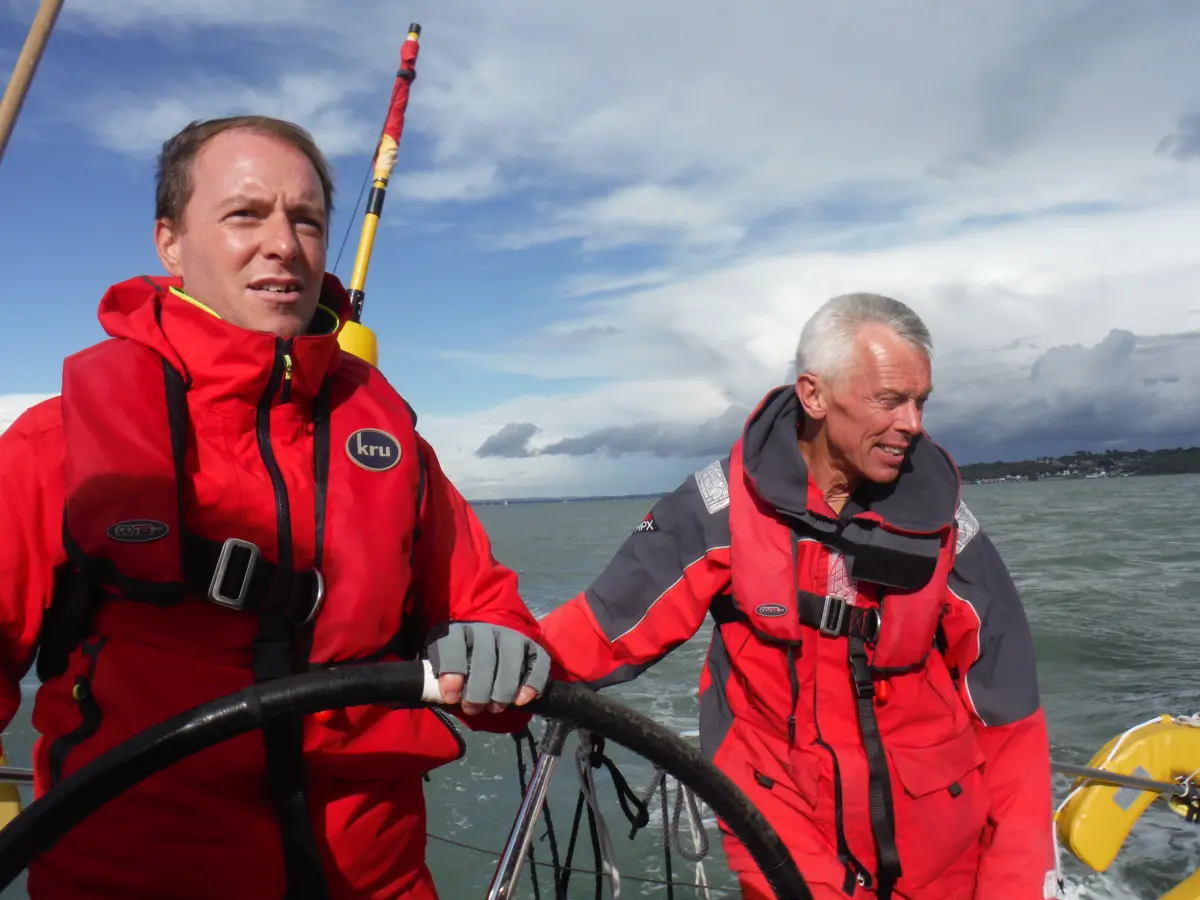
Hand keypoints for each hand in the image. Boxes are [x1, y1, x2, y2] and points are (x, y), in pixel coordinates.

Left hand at [425, 622, 550, 714]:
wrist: (486, 644)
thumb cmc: (458, 662)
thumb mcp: (439, 664)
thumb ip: (436, 678)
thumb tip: (442, 695)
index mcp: (457, 631)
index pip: (453, 645)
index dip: (451, 672)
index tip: (451, 697)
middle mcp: (486, 629)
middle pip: (484, 658)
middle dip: (478, 690)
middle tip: (473, 709)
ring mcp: (511, 636)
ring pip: (510, 660)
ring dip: (503, 689)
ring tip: (495, 707)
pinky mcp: (531, 647)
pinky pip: (538, 662)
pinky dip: (532, 683)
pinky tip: (521, 700)